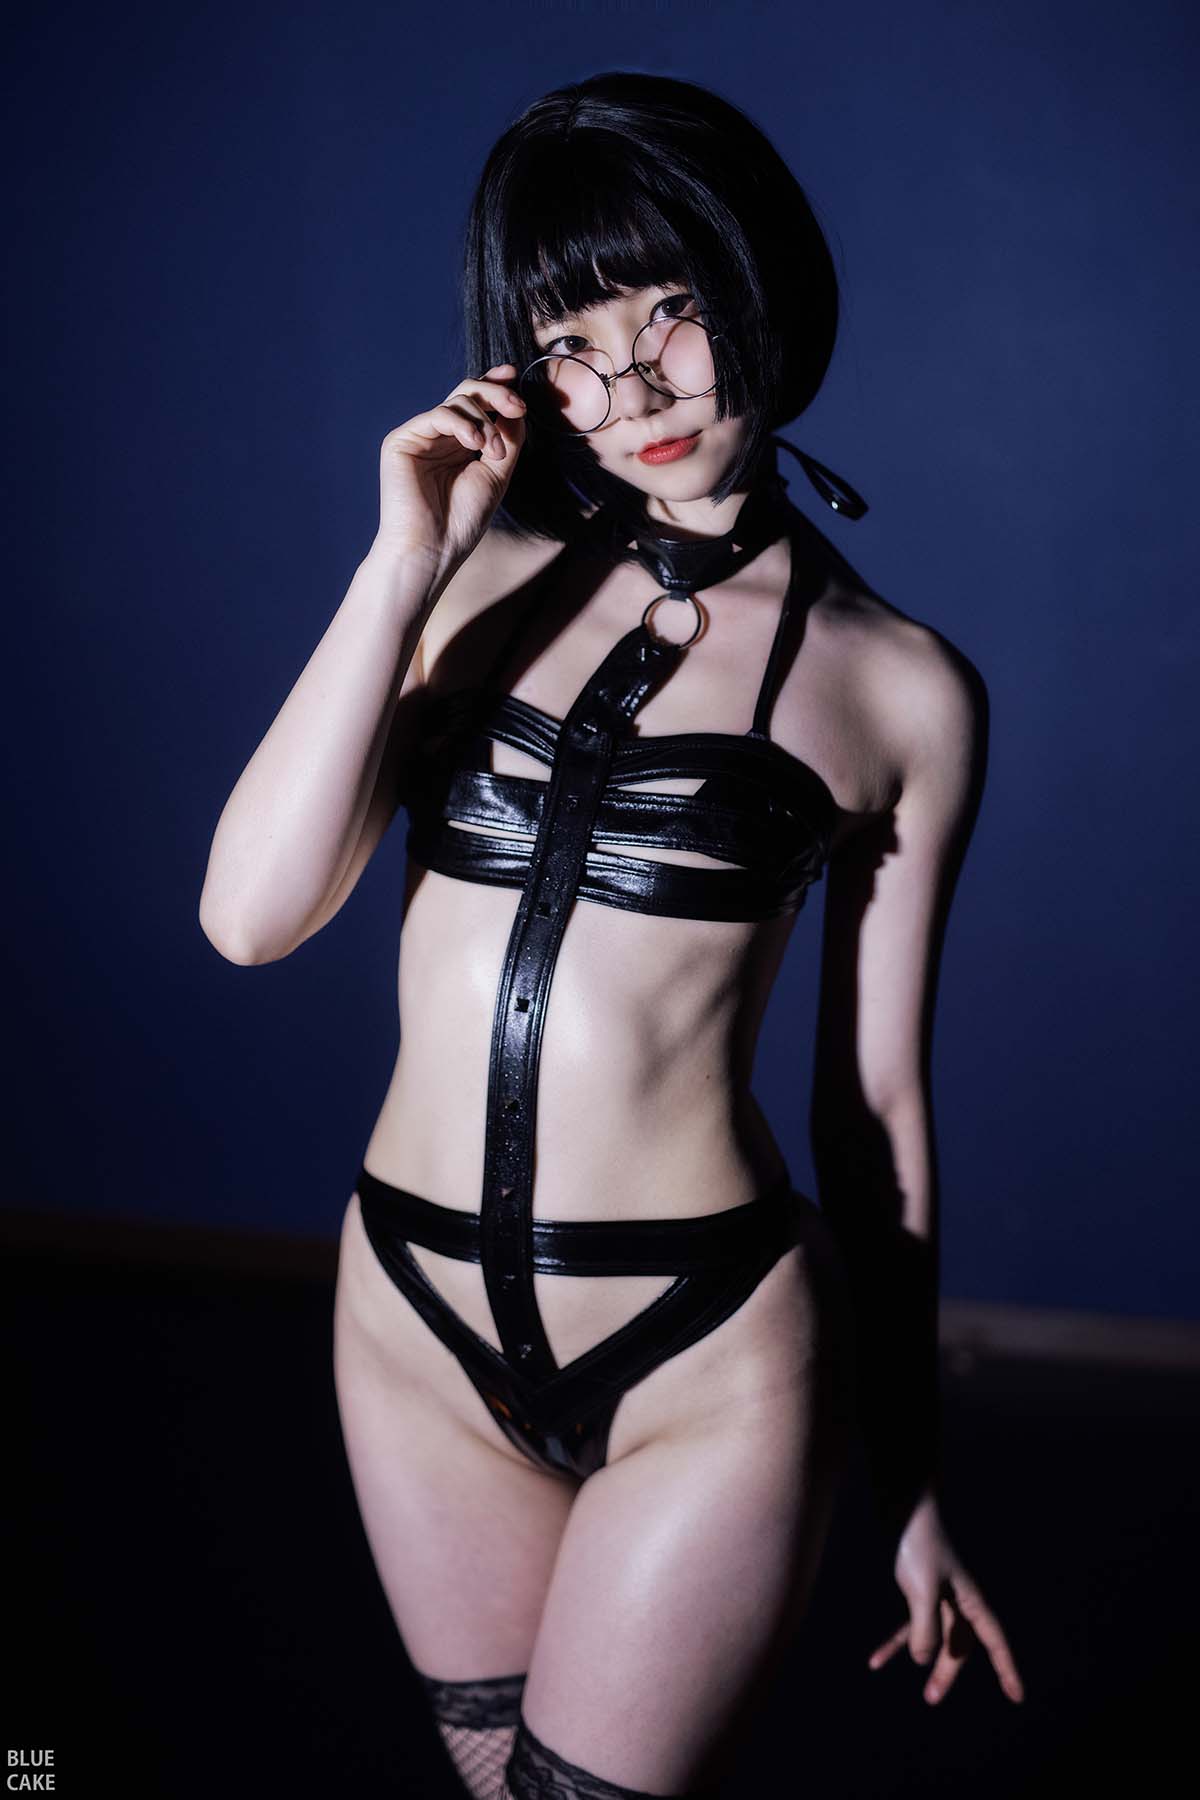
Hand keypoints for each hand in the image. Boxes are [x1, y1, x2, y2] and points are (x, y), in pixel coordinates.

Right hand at [372, 364, 527, 583]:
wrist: (432, 549)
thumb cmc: (462, 521)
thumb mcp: (497, 474)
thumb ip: (509, 439)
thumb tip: (517, 406)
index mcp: (460, 443)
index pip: (477, 403)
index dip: (495, 385)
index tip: (514, 375)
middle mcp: (440, 436)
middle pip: (467, 393)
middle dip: (497, 394)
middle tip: (518, 407)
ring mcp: (420, 436)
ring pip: (456, 401)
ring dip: (484, 421)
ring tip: (493, 452)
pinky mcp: (402, 440)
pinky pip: (436, 415)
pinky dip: (461, 423)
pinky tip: (475, 443)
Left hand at [867, 1494, 1024, 1706]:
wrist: (902, 1509)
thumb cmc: (918, 1544)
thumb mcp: (922, 1589)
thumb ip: (925, 1629)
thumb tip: (922, 1659)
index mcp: (971, 1600)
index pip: (994, 1641)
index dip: (1006, 1669)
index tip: (1017, 1697)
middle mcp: (959, 1600)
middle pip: (961, 1646)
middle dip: (948, 1672)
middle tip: (932, 1698)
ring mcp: (937, 1596)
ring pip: (937, 1639)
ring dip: (927, 1662)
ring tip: (924, 1694)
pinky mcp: (916, 1590)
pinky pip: (909, 1625)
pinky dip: (895, 1643)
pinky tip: (876, 1661)